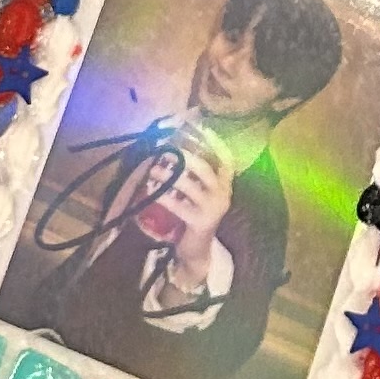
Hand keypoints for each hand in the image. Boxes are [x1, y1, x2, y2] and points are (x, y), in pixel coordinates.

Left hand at [157, 134, 232, 277]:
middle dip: (185, 158)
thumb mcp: (199, 194)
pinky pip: (179, 206)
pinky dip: (164, 197)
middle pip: (205, 170)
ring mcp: (213, 210)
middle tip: (166, 151)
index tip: (201, 128)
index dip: (216, 143)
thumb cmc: (194, 215)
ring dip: (169, 176)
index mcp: (225, 185)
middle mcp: (223, 195)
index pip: (226, 160)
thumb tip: (174, 150)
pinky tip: (153, 190)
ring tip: (153, 170)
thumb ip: (194, 176)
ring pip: (190, 186)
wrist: (197, 250)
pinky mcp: (200, 223)